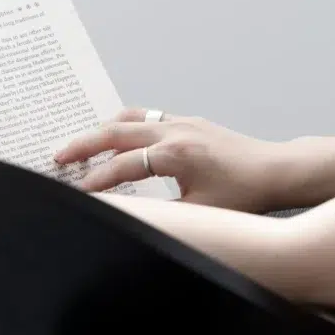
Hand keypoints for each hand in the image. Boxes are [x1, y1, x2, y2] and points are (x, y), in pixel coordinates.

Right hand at [53, 107, 290, 211]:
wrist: (276, 171)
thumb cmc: (244, 194)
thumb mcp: (199, 213)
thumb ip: (161, 214)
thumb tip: (129, 218)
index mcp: (176, 155)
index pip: (123, 166)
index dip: (97, 180)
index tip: (77, 192)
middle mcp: (175, 131)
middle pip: (116, 132)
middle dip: (83, 145)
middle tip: (57, 156)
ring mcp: (181, 122)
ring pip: (129, 119)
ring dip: (101, 130)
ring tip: (79, 145)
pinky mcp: (187, 121)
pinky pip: (146, 117)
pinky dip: (124, 125)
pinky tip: (115, 136)